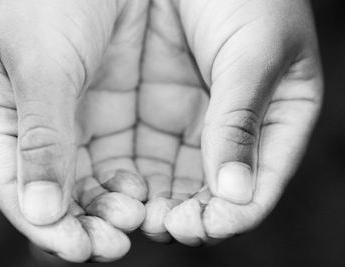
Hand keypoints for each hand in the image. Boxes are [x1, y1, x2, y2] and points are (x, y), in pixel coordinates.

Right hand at [0, 0, 147, 261]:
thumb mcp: (42, 65)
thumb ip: (41, 137)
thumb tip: (39, 210)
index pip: (15, 182)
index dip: (44, 223)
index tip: (79, 249)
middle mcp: (36, 125)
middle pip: (54, 191)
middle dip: (82, 223)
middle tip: (115, 243)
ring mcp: (75, 122)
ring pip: (88, 183)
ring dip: (110, 208)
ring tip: (135, 220)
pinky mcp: (112, 115)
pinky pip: (118, 162)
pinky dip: (129, 184)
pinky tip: (145, 195)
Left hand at [137, 0, 322, 244]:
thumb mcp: (254, 53)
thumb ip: (241, 121)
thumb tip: (236, 194)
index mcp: (276, 117)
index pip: (259, 179)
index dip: (233, 211)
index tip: (202, 226)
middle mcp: (231, 127)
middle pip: (214, 189)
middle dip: (191, 214)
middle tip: (164, 225)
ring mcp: (190, 121)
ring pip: (176, 180)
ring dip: (158, 204)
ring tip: (137, 215)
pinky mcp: (151, 110)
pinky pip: (143, 156)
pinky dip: (133, 179)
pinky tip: (120, 189)